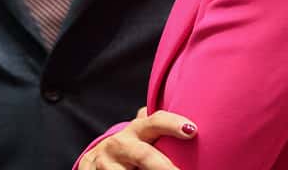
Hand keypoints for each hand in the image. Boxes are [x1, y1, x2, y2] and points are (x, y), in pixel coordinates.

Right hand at [78, 106, 196, 169]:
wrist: (95, 162)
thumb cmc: (130, 149)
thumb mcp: (141, 135)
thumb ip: (157, 126)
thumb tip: (191, 124)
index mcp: (135, 131)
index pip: (154, 122)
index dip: (172, 124)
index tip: (192, 130)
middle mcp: (119, 145)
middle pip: (143, 155)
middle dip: (163, 167)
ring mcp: (104, 163)